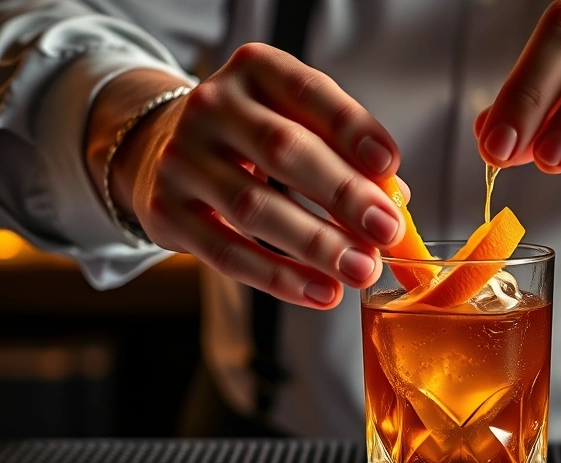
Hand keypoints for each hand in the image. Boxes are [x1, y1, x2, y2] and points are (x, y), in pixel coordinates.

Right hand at [87, 44, 407, 308]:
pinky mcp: (165, 212)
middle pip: (283, 150)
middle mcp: (212, 106)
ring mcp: (182, 158)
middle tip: (387, 231)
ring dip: (317, 244)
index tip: (389, 165)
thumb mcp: (296, 123)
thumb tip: (396, 201)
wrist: (165, 150)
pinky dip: (280, 278)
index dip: (352, 129)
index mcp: (255, 70)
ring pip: (254, 207)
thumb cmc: (255, 140)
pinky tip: (322, 293)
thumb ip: (345, 154)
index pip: (309, 93)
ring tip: (362, 270)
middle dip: (343, 194)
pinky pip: (228, 253)